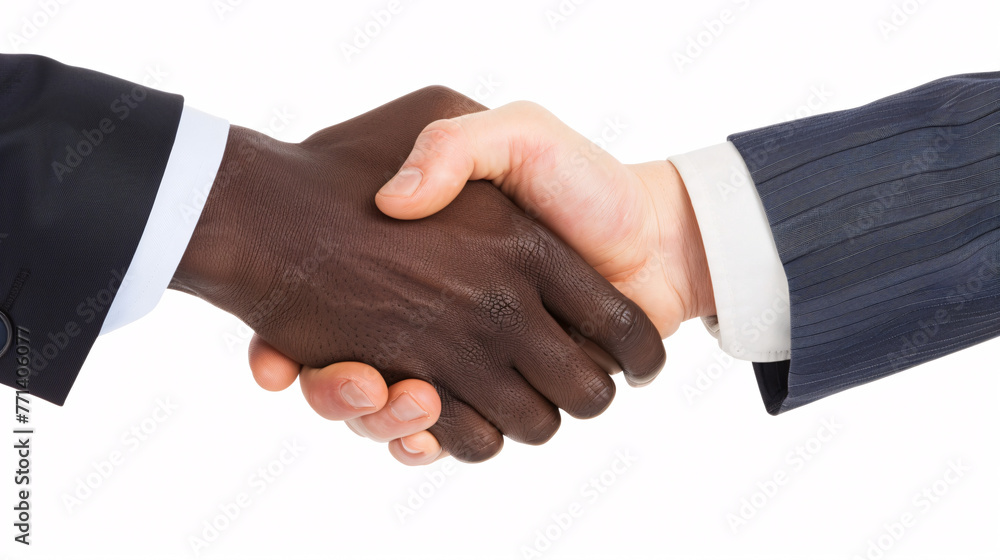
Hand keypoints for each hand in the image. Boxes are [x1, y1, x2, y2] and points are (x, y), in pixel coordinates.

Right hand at [173, 88, 665, 462]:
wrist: (655, 236)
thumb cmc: (583, 183)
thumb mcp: (514, 135)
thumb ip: (455, 147)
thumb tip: (394, 202)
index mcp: (428, 269)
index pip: (328, 313)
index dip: (290, 337)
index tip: (276, 346)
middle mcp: (441, 320)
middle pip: (363, 379)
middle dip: (349, 393)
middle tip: (358, 374)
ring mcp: (469, 363)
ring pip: (400, 415)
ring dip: (388, 417)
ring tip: (404, 391)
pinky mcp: (502, 399)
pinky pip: (450, 440)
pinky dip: (428, 441)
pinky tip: (426, 420)